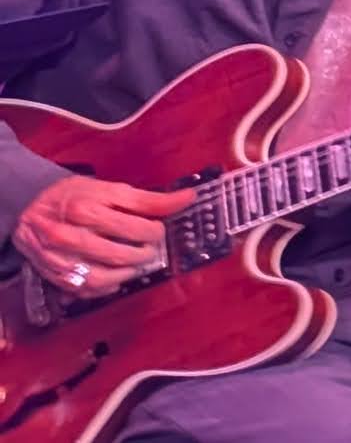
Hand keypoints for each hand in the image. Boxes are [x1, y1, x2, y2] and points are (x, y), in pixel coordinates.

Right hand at [12, 173, 188, 298]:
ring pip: (100, 278)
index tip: (158, 229)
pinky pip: (85, 290)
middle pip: (118, 255)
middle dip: (143, 254)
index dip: (154, 231)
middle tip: (151, 248)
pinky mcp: (54, 275)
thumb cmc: (75, 197)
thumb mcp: (111, 190)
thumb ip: (149, 199)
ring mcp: (58, 259)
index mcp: (85, 210)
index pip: (133, 228)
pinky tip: (117, 277)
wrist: (31, 209)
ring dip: (127, 274)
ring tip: (137, 263)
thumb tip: (189, 198)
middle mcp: (68, 236)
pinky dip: (106, 287)